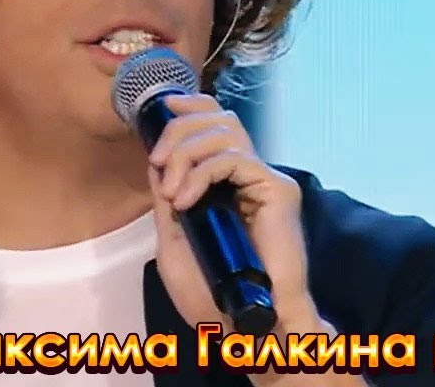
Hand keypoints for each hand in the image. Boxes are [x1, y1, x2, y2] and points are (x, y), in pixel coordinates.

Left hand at [146, 93, 318, 335]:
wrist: (245, 327)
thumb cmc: (213, 295)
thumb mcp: (172, 242)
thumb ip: (166, 202)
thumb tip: (157, 163)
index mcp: (226, 183)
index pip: (215, 124)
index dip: (190, 107)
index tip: (161, 110)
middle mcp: (248, 175)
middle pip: (218, 118)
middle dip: (179, 130)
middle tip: (159, 162)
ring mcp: (264, 180)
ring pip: (225, 131)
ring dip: (187, 152)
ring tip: (173, 192)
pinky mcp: (277, 190)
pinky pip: (234, 159)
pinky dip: (202, 172)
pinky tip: (187, 200)